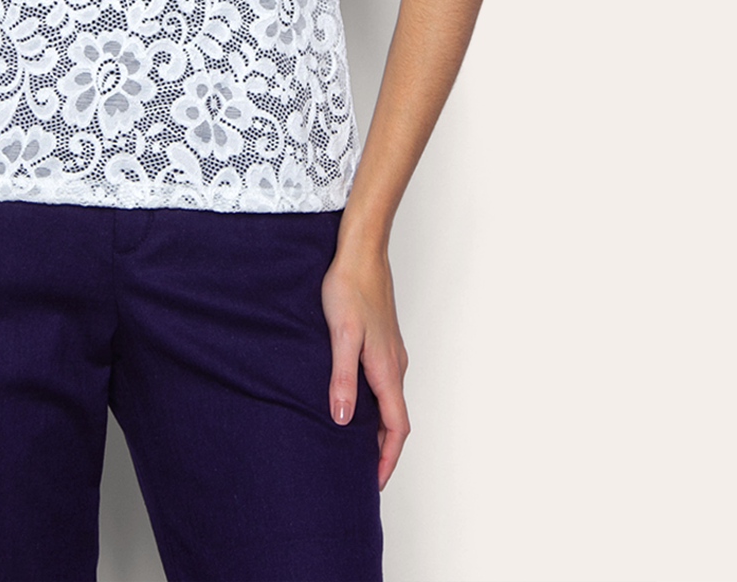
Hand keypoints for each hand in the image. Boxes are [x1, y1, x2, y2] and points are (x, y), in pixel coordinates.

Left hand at [321, 249, 410, 490]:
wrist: (361, 252)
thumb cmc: (350, 288)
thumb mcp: (341, 336)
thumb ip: (342, 379)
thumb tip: (342, 421)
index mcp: (387, 369)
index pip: (396, 428)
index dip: (386, 459)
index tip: (373, 484)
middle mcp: (394, 364)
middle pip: (395, 419)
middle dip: (382, 450)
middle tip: (361, 474)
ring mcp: (390, 352)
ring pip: (389, 400)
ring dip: (377, 427)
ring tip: (354, 445)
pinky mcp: (381, 340)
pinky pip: (382, 383)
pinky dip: (373, 404)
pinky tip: (352, 400)